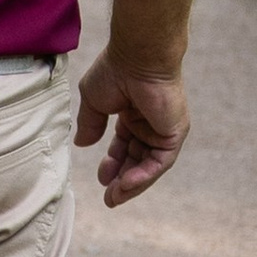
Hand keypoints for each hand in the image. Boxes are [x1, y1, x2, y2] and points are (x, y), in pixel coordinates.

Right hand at [74, 47, 187, 204]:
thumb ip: (90, 124)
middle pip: (137, 159)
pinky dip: (144, 175)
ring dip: (133, 183)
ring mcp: (164, 129)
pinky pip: (160, 161)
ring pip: (149, 165)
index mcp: (133, 113)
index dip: (113, 163)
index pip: (125, 145)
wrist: (137, 58)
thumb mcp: (94, 101)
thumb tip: (82, 144)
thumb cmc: (114, 71)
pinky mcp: (175, 133)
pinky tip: (127, 184)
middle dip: (123, 179)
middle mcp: (150, 123)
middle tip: (110, 198)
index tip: (101, 179)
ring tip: (115, 197)